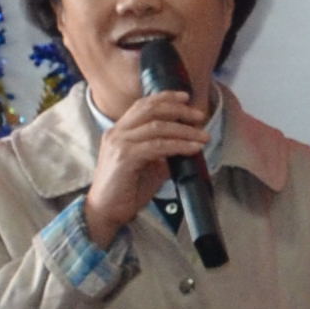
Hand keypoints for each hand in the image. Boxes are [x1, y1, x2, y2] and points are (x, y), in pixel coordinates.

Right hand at [83, 84, 212, 245]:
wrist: (106, 211)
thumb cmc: (126, 191)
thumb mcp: (149, 166)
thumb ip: (163, 152)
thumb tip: (188, 144)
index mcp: (119, 131)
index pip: (143, 105)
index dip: (165, 97)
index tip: (186, 97)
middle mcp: (116, 133)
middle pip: (150, 109)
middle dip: (179, 110)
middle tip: (200, 116)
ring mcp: (118, 143)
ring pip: (157, 127)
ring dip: (184, 130)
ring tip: (202, 136)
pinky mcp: (124, 157)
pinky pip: (157, 146)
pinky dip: (178, 145)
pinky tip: (192, 149)